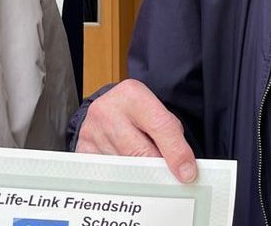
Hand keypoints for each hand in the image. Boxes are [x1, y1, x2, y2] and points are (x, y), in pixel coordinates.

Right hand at [76, 79, 197, 182]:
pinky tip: (127, 169)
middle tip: (168, 177)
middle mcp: (108, 110)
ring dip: (139, 173)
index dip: (177, 153)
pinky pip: (107, 174)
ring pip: (124, 167)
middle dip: (157, 169)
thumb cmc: (137, 113)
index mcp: (132, 95)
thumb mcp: (156, 112)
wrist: (107, 108)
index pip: (161, 127)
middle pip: (139, 152)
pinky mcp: (83, 150)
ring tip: (144, 165)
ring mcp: (92, 131)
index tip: (187, 173)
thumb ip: (171, 135)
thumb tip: (183, 169)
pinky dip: (122, 176)